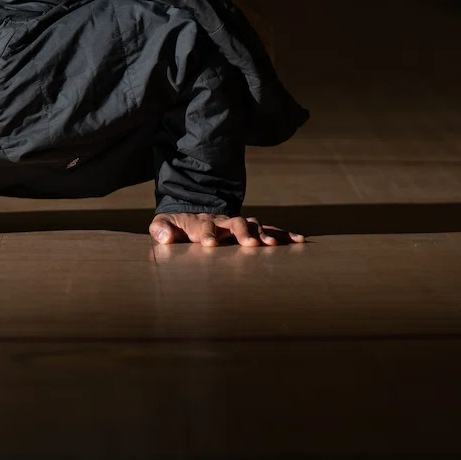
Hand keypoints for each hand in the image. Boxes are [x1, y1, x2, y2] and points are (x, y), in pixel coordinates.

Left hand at [149, 212, 304, 245]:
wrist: (191, 214)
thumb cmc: (176, 227)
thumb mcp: (162, 225)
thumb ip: (161, 230)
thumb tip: (167, 237)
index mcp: (200, 221)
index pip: (204, 225)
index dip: (206, 233)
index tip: (209, 244)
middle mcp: (223, 220)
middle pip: (234, 222)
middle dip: (242, 232)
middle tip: (249, 244)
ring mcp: (238, 223)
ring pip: (254, 224)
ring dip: (264, 233)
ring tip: (273, 245)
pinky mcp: (250, 229)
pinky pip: (269, 230)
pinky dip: (284, 234)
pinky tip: (299, 241)